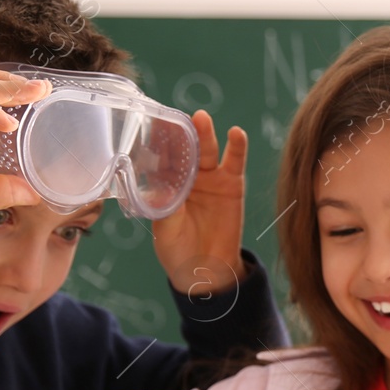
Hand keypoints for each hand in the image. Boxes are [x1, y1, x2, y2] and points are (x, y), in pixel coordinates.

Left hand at [152, 111, 247, 294]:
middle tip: (177, 117)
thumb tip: (159, 190)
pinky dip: (237, 148)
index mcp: (167, 185)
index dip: (159, 144)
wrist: (206, 271)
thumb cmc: (178, 251)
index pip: (162, 158)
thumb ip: (166, 207)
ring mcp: (210, 179)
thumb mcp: (166, 229)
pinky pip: (234, 163)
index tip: (152, 126)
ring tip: (202, 119)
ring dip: (205, 134)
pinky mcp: (232, 184)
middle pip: (184, 150)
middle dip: (182, 133)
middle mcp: (188, 177)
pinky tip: (236, 134)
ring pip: (207, 151)